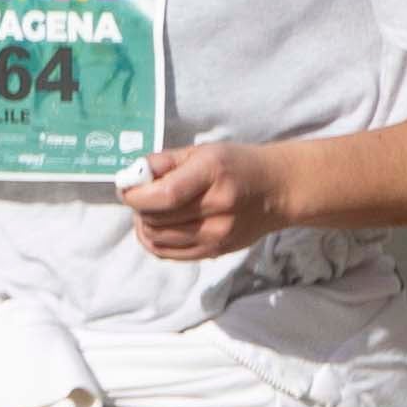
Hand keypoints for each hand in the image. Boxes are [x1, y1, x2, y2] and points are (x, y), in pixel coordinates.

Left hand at [121, 139, 295, 262]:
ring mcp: (218, 235)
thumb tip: (130, 177)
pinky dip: (155, 242)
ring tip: (150, 211)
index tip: (127, 189)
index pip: (165, 196)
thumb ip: (164, 162)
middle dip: (139, 208)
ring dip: (144, 226)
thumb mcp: (202, 152)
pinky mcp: (216, 251)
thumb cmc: (237, 165)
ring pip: (159, 240)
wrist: (278, 190)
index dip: (137, 196)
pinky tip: (158, 227)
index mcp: (213, 175)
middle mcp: (218, 208)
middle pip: (157, 219)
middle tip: (140, 197)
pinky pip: (170, 254)